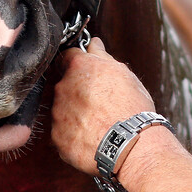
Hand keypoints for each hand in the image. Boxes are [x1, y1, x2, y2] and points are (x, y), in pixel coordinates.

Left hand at [51, 37, 155, 174]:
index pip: (68, 56)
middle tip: (99, 103)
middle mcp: (63, 87)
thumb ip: (102, 56)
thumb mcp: (123, 75)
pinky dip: (73, 135)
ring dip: (75, 113)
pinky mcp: (58, 137)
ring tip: (99, 123)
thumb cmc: (133, 110)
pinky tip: (92, 138)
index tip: (85, 72)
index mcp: (78, 68)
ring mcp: (58, 113)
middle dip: (77, 91)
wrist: (134, 148)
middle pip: (65, 84)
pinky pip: (62, 132)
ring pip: (62, 108)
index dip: (77, 63)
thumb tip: (94, 43)